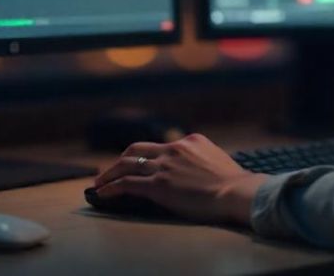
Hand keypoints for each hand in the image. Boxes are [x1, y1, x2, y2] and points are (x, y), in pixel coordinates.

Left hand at [93, 133, 268, 225]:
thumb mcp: (215, 158)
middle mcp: (174, 149)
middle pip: (137, 148)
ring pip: (127, 164)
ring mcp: (164, 166)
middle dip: (121, 158)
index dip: (145, 154)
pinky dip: (111, 187)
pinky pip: (126, 184)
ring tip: (99, 182)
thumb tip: (192, 166)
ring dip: (109, 174)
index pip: (160, 145)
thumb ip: (199, 157)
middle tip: (112, 169)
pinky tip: (102, 193)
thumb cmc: (231, 182)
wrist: (234, 191)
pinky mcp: (157, 185)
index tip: (138, 162)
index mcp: (190, 140)